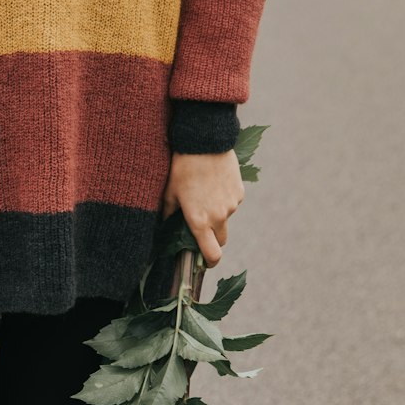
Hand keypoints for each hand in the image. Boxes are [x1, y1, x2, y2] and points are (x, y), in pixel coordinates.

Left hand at [160, 148, 243, 267]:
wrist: (205, 142)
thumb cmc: (181, 168)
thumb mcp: (169, 193)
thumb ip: (169, 215)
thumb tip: (165, 227)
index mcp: (199, 221)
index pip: (212, 254)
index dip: (210, 262)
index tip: (205, 262)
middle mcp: (218, 216)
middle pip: (220, 240)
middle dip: (212, 239)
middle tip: (200, 227)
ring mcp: (232, 204)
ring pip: (225, 219)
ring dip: (217, 215)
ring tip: (204, 195)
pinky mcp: (239, 192)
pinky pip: (232, 203)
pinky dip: (224, 200)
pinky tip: (214, 184)